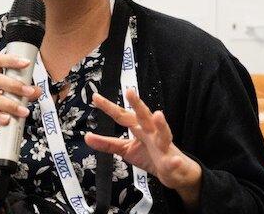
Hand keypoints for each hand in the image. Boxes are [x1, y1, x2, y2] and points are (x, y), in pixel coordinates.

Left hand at [85, 90, 200, 207]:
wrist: (176, 172)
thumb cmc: (150, 156)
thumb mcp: (126, 150)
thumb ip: (107, 143)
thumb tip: (87, 137)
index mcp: (139, 128)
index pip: (122, 115)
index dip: (109, 107)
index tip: (95, 97)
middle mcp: (152, 133)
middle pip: (143, 116)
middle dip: (137, 104)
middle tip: (130, 91)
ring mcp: (164, 146)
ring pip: (164, 134)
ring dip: (162, 125)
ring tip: (158, 115)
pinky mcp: (173, 162)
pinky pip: (174, 162)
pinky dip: (175, 162)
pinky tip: (175, 160)